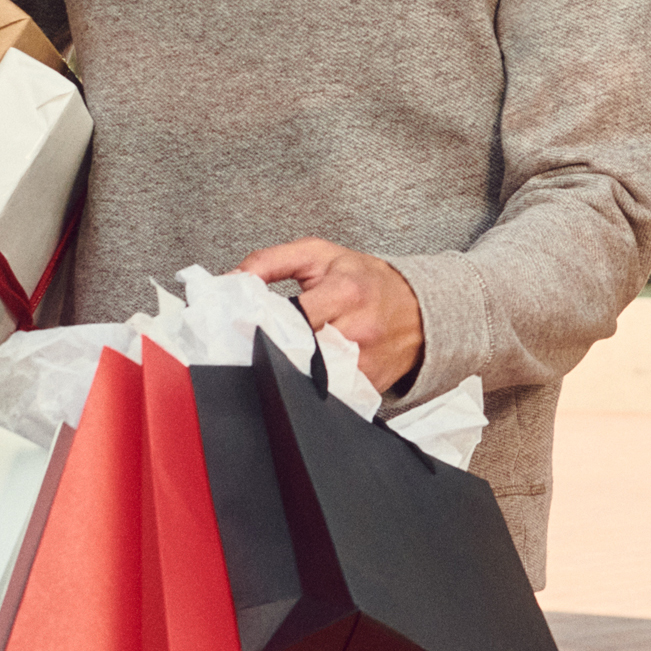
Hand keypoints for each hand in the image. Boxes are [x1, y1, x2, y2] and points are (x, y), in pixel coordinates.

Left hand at [234, 237, 424, 394]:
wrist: (419, 309)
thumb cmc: (365, 280)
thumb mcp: (319, 255)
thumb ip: (270, 261)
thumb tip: (230, 279)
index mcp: (345, 292)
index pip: (293, 316)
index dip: (264, 323)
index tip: (244, 325)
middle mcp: (357, 330)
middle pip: (299, 352)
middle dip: (272, 351)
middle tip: (251, 348)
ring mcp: (365, 363)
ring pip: (311, 379)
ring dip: (289, 372)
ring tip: (276, 361)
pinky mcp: (368, 387)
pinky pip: (329, 394)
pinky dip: (311, 387)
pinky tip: (304, 375)